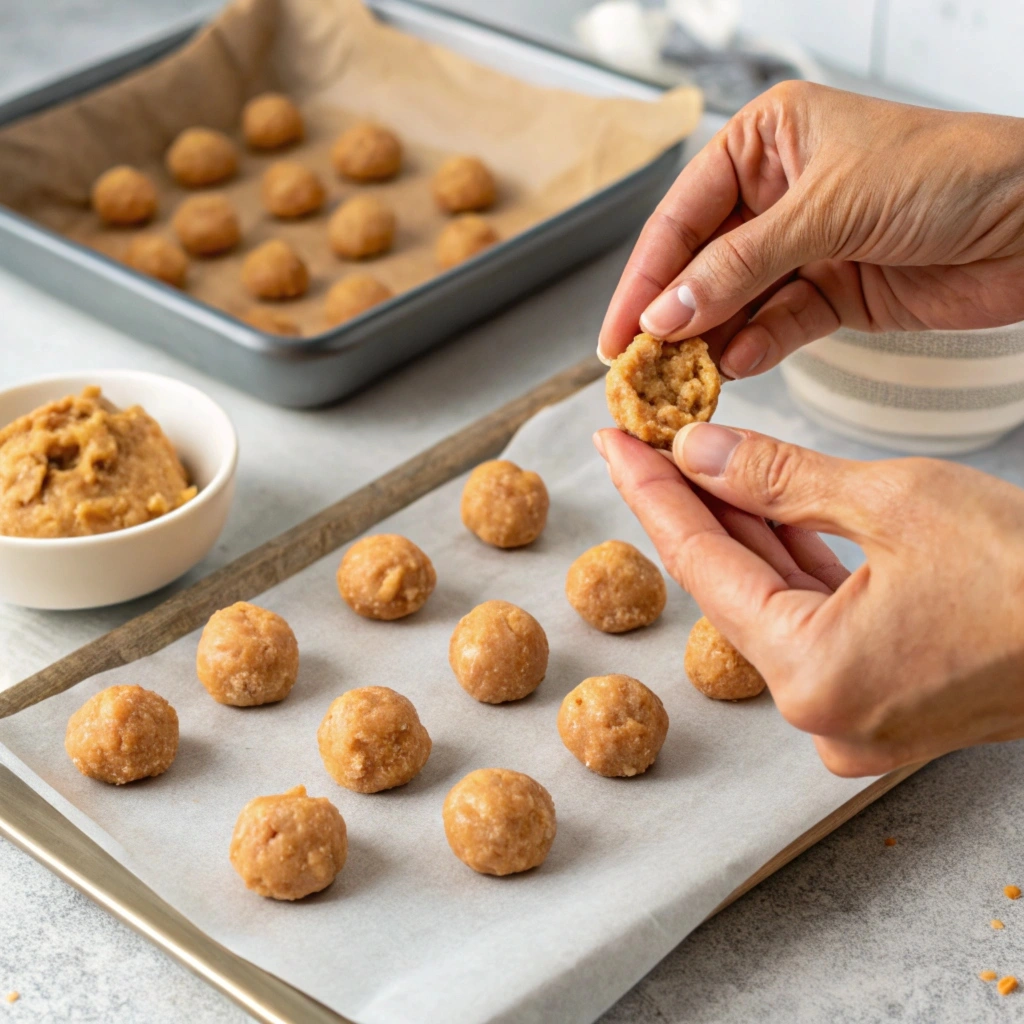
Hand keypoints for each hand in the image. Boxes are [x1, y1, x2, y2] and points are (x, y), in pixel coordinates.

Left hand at [593, 424, 1023, 775]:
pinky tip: (762, 515)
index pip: (703, 563)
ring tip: (695, 465)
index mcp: (815, 673)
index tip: (613, 445)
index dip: (652, 494)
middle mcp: (821, 713)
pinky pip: (813, 625)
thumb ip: (778, 478)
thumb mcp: (893, 501)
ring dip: (740, 534)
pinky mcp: (883, 706)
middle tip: (645, 445)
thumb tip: (698, 451)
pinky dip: (790, 568)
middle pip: (731, 586)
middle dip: (690, 507)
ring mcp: (853, 718)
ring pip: (771, 604)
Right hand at [598, 82, 1023, 378]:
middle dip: (671, 315)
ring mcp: (804, 246)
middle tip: (639, 367)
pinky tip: (736, 366)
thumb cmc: (951, 172)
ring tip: (681, 378)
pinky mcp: (833, 292)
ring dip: (710, 340)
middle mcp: (778, 192)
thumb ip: (738, 267)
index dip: (646, 276)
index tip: (618, 330)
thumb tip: (664, 314)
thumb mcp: (827, 209)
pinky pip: (777, 325)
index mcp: (768, 140)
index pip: (683, 214)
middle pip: (701, 263)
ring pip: (734, 301)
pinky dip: (757, 348)